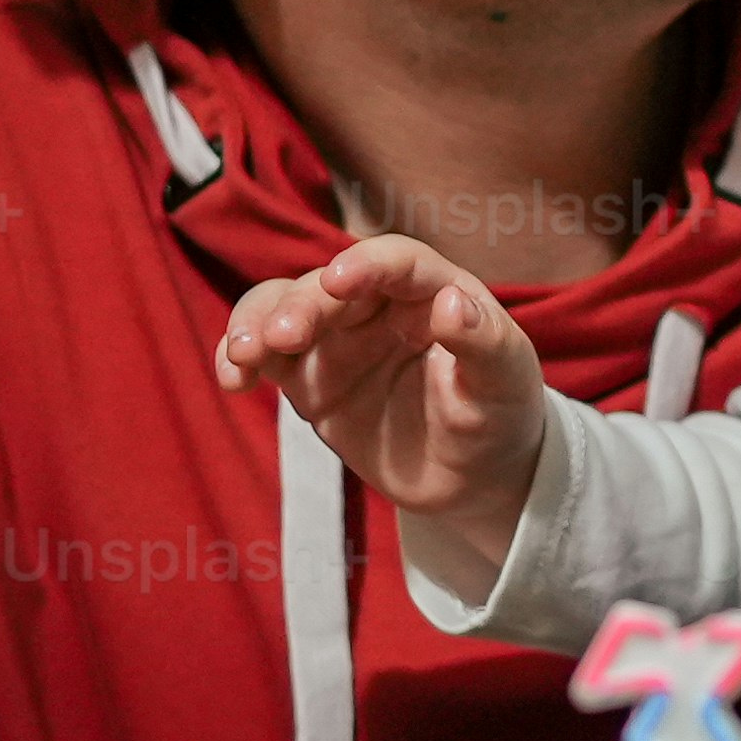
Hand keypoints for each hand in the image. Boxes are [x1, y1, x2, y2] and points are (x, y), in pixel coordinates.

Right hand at [213, 231, 545, 598]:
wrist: (473, 478)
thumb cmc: (499, 416)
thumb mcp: (506, 384)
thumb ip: (485, 343)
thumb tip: (452, 302)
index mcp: (432, 291)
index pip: (398, 262)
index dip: (368, 264)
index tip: (338, 281)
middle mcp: (378, 305)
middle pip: (326, 286)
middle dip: (301, 305)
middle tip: (284, 338)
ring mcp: (337, 337)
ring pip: (282, 308)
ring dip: (256, 322)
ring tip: (246, 355)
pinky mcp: (307, 375)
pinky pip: (264, 354)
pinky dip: (240, 358)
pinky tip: (234, 378)